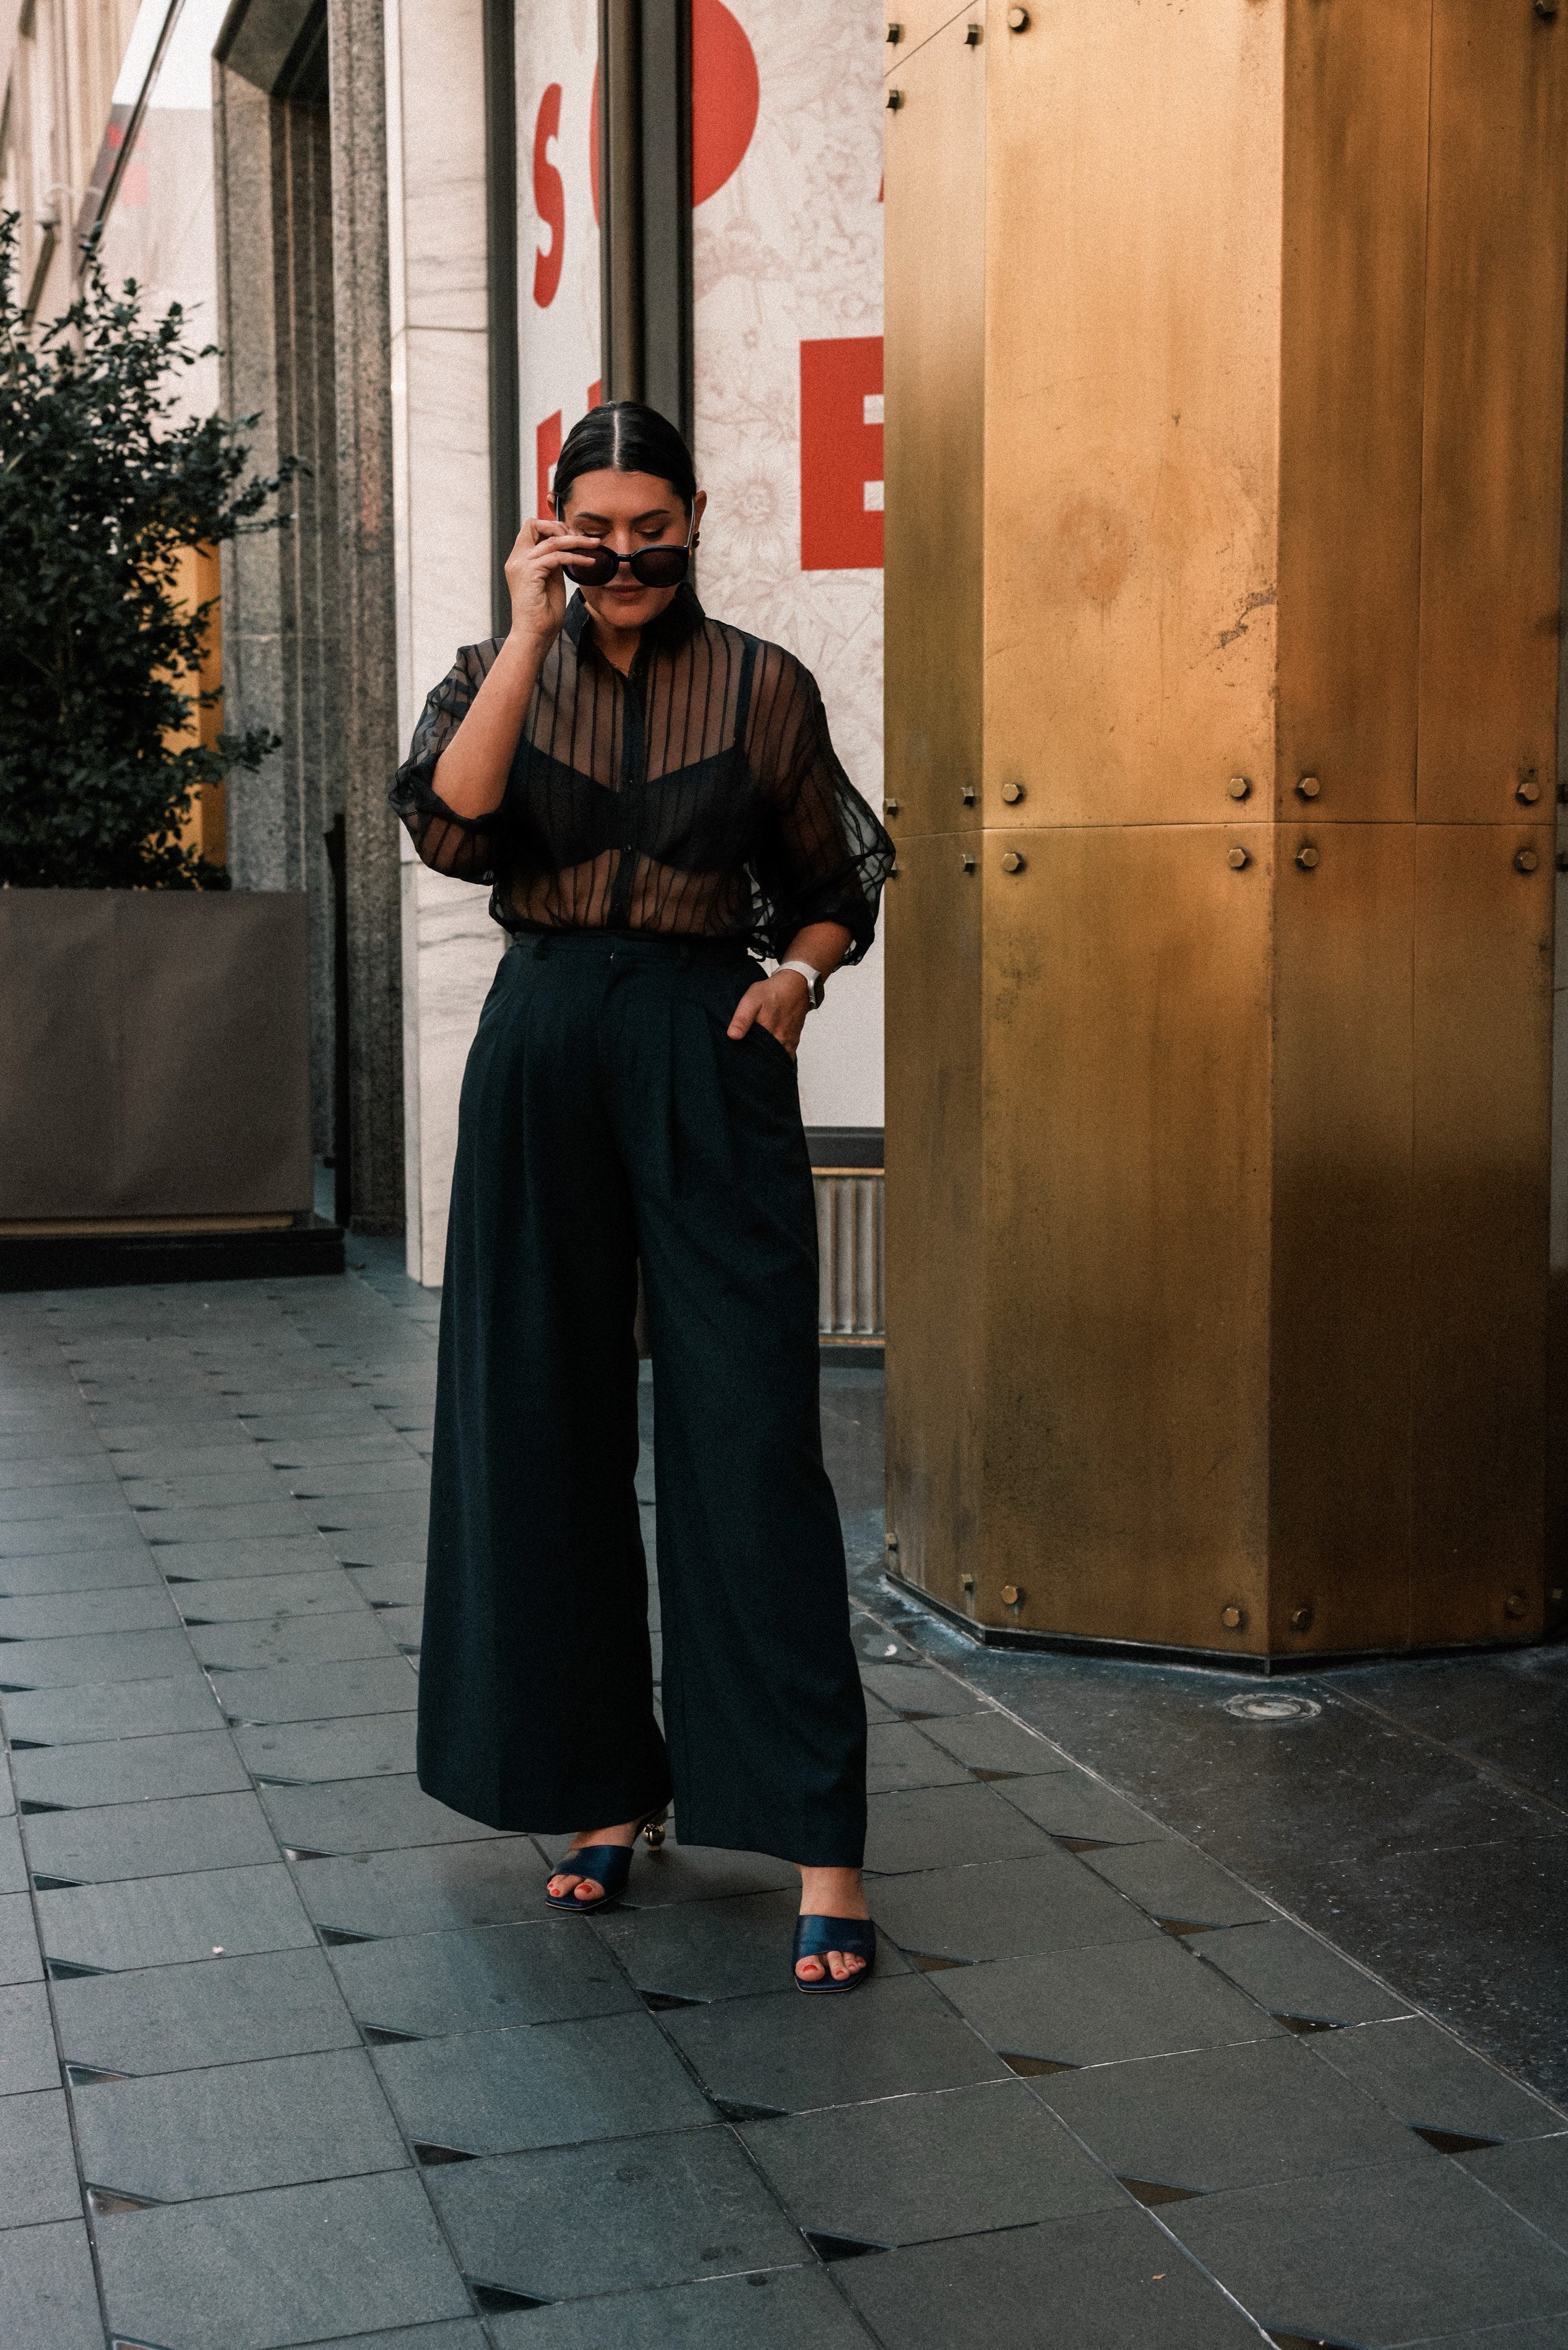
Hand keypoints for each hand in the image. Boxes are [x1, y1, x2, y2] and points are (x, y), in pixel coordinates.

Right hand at [503, 517, 602, 649]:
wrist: (534, 634)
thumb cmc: (543, 613)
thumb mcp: (550, 579)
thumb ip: (553, 561)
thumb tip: (566, 547)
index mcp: (519, 559)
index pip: (531, 528)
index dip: (551, 527)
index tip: (571, 536)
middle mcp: (516, 559)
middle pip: (534, 524)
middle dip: (560, 527)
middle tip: (581, 538)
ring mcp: (521, 565)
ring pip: (551, 540)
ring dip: (577, 540)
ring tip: (594, 546)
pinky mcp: (530, 573)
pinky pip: (557, 556)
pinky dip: (576, 557)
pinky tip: (589, 563)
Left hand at [727, 970, 809, 1059]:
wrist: (797, 985)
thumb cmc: (774, 991)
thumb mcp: (752, 1000)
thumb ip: (742, 1018)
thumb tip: (732, 1036)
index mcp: (769, 1034)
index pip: (756, 1057)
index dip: (746, 1062)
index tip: (738, 1063)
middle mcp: (781, 1041)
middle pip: (766, 1061)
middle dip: (756, 1064)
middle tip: (744, 1064)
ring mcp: (788, 1043)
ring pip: (776, 1059)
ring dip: (767, 1061)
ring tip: (756, 1061)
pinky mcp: (793, 1041)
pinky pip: (785, 1055)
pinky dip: (777, 1058)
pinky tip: (768, 1056)